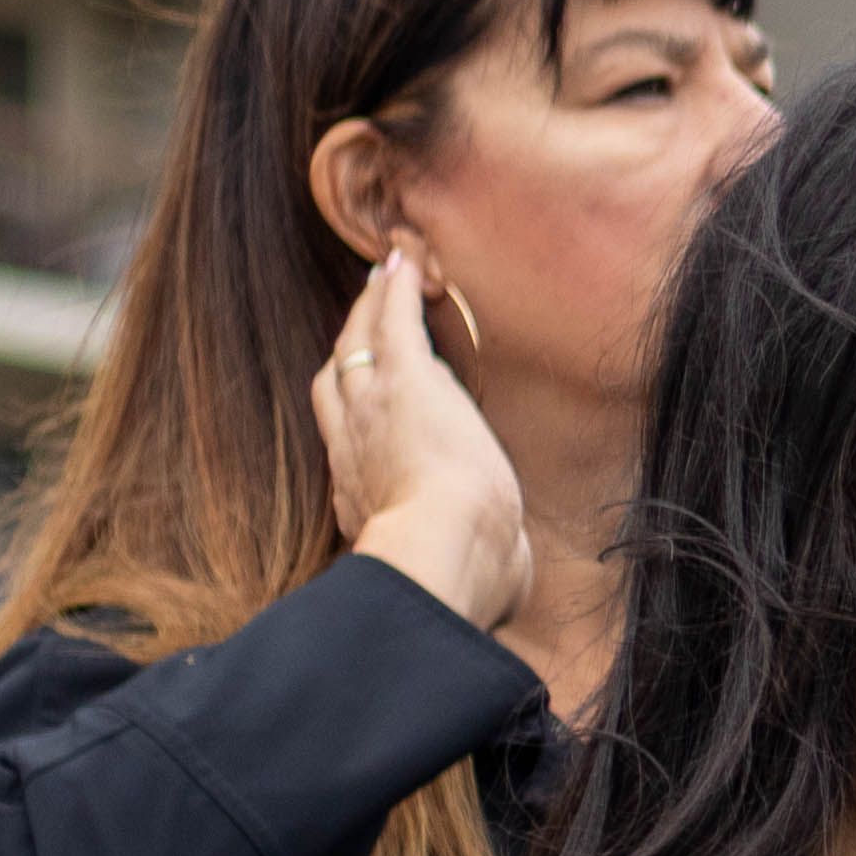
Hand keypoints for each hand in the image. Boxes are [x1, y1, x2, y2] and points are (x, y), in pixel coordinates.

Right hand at [313, 242, 531, 635]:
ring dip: (371, 307)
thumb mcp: (467, 580)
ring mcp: (372, 410)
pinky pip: (394, 321)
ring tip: (385, 276)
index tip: (367, 396)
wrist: (443, 557)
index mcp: (361, 498)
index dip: (353, 414)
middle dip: (350, 346)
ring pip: (359, 343)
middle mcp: (352, 449)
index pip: (349, 445)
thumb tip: (517, 593)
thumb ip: (486, 576)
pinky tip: (403, 262)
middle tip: (364, 315)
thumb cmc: (462, 584)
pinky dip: (395, 289)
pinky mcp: (406, 380)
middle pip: (339, 381)